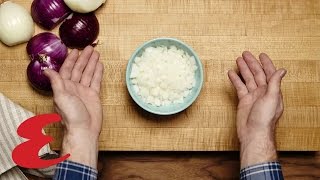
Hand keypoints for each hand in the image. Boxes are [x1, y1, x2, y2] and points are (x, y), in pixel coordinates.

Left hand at [44, 46, 103, 168]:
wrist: (84, 130)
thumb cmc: (71, 116)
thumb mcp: (61, 97)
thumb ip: (56, 82)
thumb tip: (47, 70)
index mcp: (64, 87)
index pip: (68, 69)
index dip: (71, 60)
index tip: (75, 50)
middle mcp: (74, 88)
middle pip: (79, 69)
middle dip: (84, 58)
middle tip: (89, 48)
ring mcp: (84, 91)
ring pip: (88, 73)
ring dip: (91, 63)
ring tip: (96, 53)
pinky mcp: (94, 96)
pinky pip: (96, 81)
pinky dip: (98, 73)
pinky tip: (100, 65)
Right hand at [228, 51, 285, 168]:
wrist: (253, 133)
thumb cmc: (264, 119)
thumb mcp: (272, 98)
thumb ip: (275, 83)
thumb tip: (282, 70)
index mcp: (272, 91)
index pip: (269, 73)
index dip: (266, 63)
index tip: (261, 55)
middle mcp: (262, 92)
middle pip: (257, 74)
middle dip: (251, 63)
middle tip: (245, 54)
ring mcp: (252, 96)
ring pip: (247, 79)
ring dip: (243, 69)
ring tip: (238, 60)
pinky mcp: (243, 101)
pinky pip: (239, 87)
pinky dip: (235, 80)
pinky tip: (231, 73)